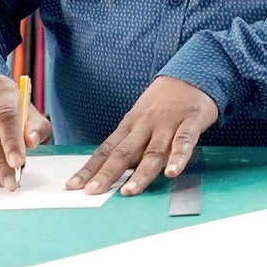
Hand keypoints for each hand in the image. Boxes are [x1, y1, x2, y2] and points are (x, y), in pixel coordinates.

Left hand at [67, 75, 218, 195]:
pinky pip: (184, 140)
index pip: (106, 150)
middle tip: (94, 191)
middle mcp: (145, 124)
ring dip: (141, 172)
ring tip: (129, 191)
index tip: (74, 185)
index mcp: (130, 125)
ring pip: (153, 150)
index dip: (90, 168)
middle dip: (108, 173)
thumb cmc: (165, 102)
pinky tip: (173, 172)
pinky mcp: (191, 120)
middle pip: (124, 152)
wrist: (192, 74)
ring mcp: (168, 122)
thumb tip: (115, 174)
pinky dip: (178, 157)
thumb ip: (133, 145)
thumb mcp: (142, 119)